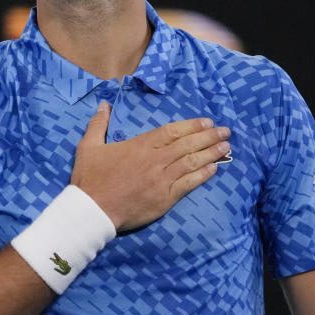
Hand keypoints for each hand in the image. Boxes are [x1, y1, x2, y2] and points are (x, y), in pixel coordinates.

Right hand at [70, 101, 229, 229]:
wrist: (92, 210)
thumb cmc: (90, 178)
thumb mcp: (88, 146)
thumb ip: (98, 123)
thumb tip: (104, 104)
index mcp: (140, 145)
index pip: (172, 131)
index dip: (192, 126)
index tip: (207, 122)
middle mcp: (155, 160)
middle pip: (188, 145)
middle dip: (209, 137)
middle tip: (225, 131)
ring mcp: (162, 180)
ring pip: (192, 162)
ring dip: (211, 153)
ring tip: (226, 147)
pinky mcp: (164, 198)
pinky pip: (189, 183)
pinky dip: (203, 175)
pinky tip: (214, 169)